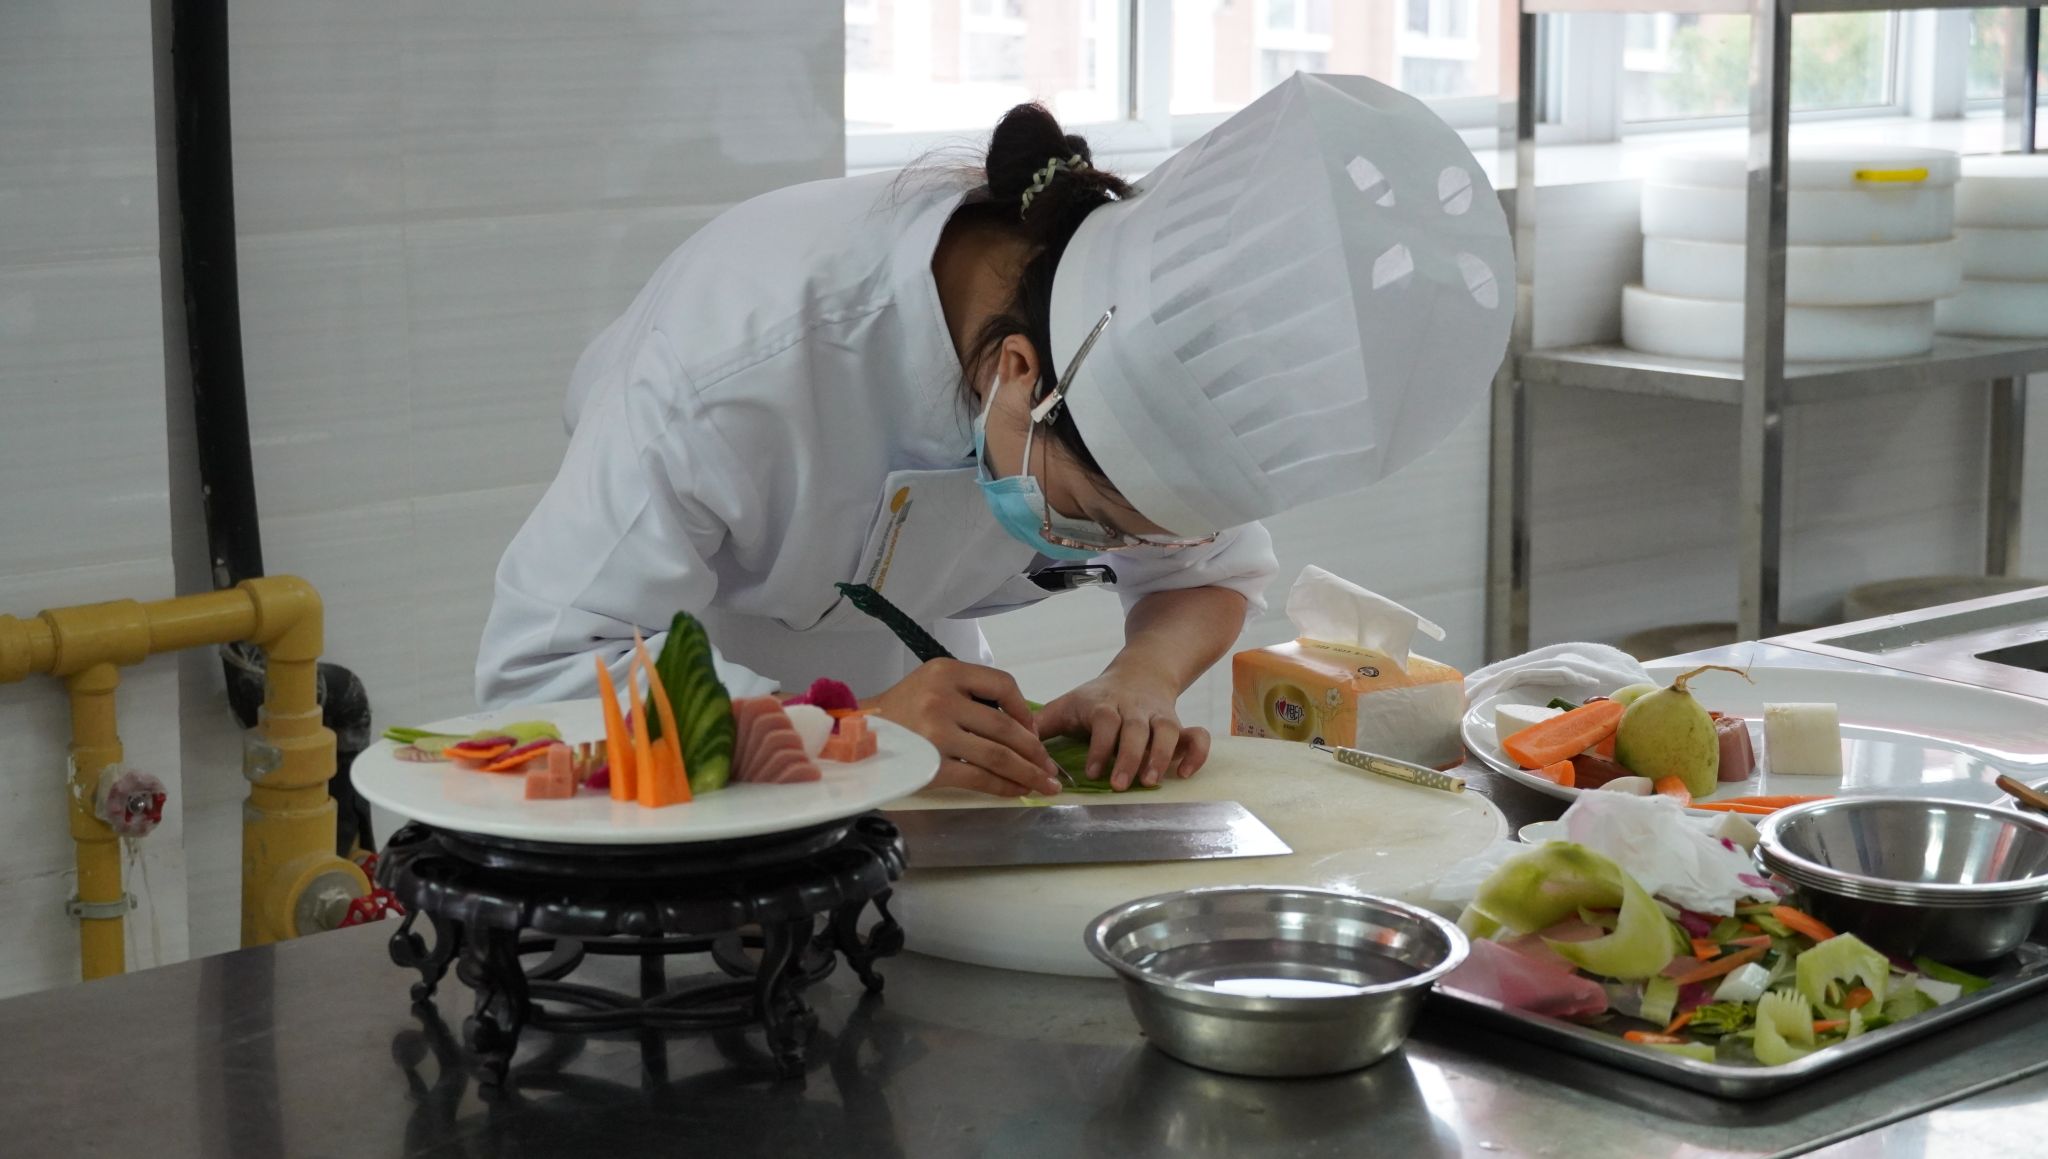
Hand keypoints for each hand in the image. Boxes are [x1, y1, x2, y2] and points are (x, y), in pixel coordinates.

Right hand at [868, 659, 1061, 797]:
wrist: (854, 736)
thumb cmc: (900, 713)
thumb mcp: (931, 684)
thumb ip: (970, 695)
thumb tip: (1021, 726)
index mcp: (947, 672)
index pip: (1002, 684)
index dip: (1025, 710)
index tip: (1035, 731)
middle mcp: (943, 699)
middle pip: (1005, 726)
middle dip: (1034, 750)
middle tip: (1050, 766)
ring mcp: (936, 733)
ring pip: (997, 755)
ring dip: (1028, 772)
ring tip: (1045, 783)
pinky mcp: (930, 764)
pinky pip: (978, 777)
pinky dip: (1004, 787)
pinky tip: (1017, 792)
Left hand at [1034, 672, 1210, 790]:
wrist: (1141, 671)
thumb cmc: (1097, 698)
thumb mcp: (1068, 704)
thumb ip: (1042, 723)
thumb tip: (1016, 742)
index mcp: (1104, 704)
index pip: (1104, 721)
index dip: (1099, 746)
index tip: (1091, 772)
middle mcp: (1134, 708)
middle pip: (1136, 727)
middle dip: (1128, 756)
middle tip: (1119, 785)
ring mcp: (1159, 716)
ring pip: (1167, 730)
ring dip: (1161, 756)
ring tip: (1150, 782)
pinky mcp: (1179, 724)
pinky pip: (1196, 735)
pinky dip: (1196, 753)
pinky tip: (1184, 773)